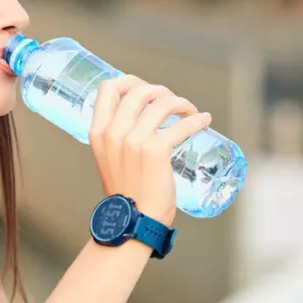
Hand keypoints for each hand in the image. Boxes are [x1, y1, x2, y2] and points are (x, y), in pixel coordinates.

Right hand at [89, 75, 210, 226]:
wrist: (132, 220)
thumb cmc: (126, 193)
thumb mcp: (109, 159)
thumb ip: (118, 139)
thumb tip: (139, 120)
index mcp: (98, 132)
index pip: (108, 88)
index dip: (130, 81)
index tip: (145, 89)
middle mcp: (113, 132)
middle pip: (138, 90)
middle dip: (160, 91)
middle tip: (172, 102)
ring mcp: (134, 140)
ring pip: (162, 102)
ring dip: (181, 102)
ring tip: (190, 111)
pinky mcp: (156, 151)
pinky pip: (181, 125)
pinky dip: (196, 119)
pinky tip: (204, 120)